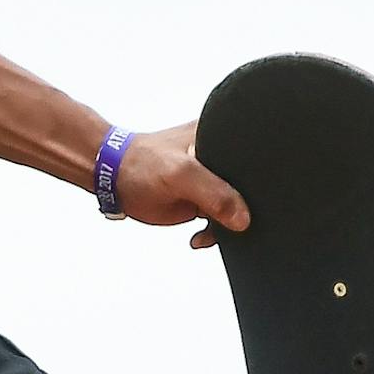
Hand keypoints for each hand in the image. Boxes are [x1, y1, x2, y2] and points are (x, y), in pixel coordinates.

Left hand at [109, 121, 249, 249]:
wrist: (113, 178)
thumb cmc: (140, 164)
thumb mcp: (180, 174)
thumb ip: (214, 193)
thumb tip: (243, 218)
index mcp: (224, 137)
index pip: (255, 160)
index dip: (260, 181)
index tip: (257, 204)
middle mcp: (222, 158)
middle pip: (249, 187)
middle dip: (245, 208)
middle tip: (230, 221)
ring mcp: (211, 181)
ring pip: (235, 207)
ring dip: (227, 225)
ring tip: (208, 230)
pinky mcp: (201, 200)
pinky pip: (219, 219)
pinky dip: (213, 232)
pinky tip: (200, 237)